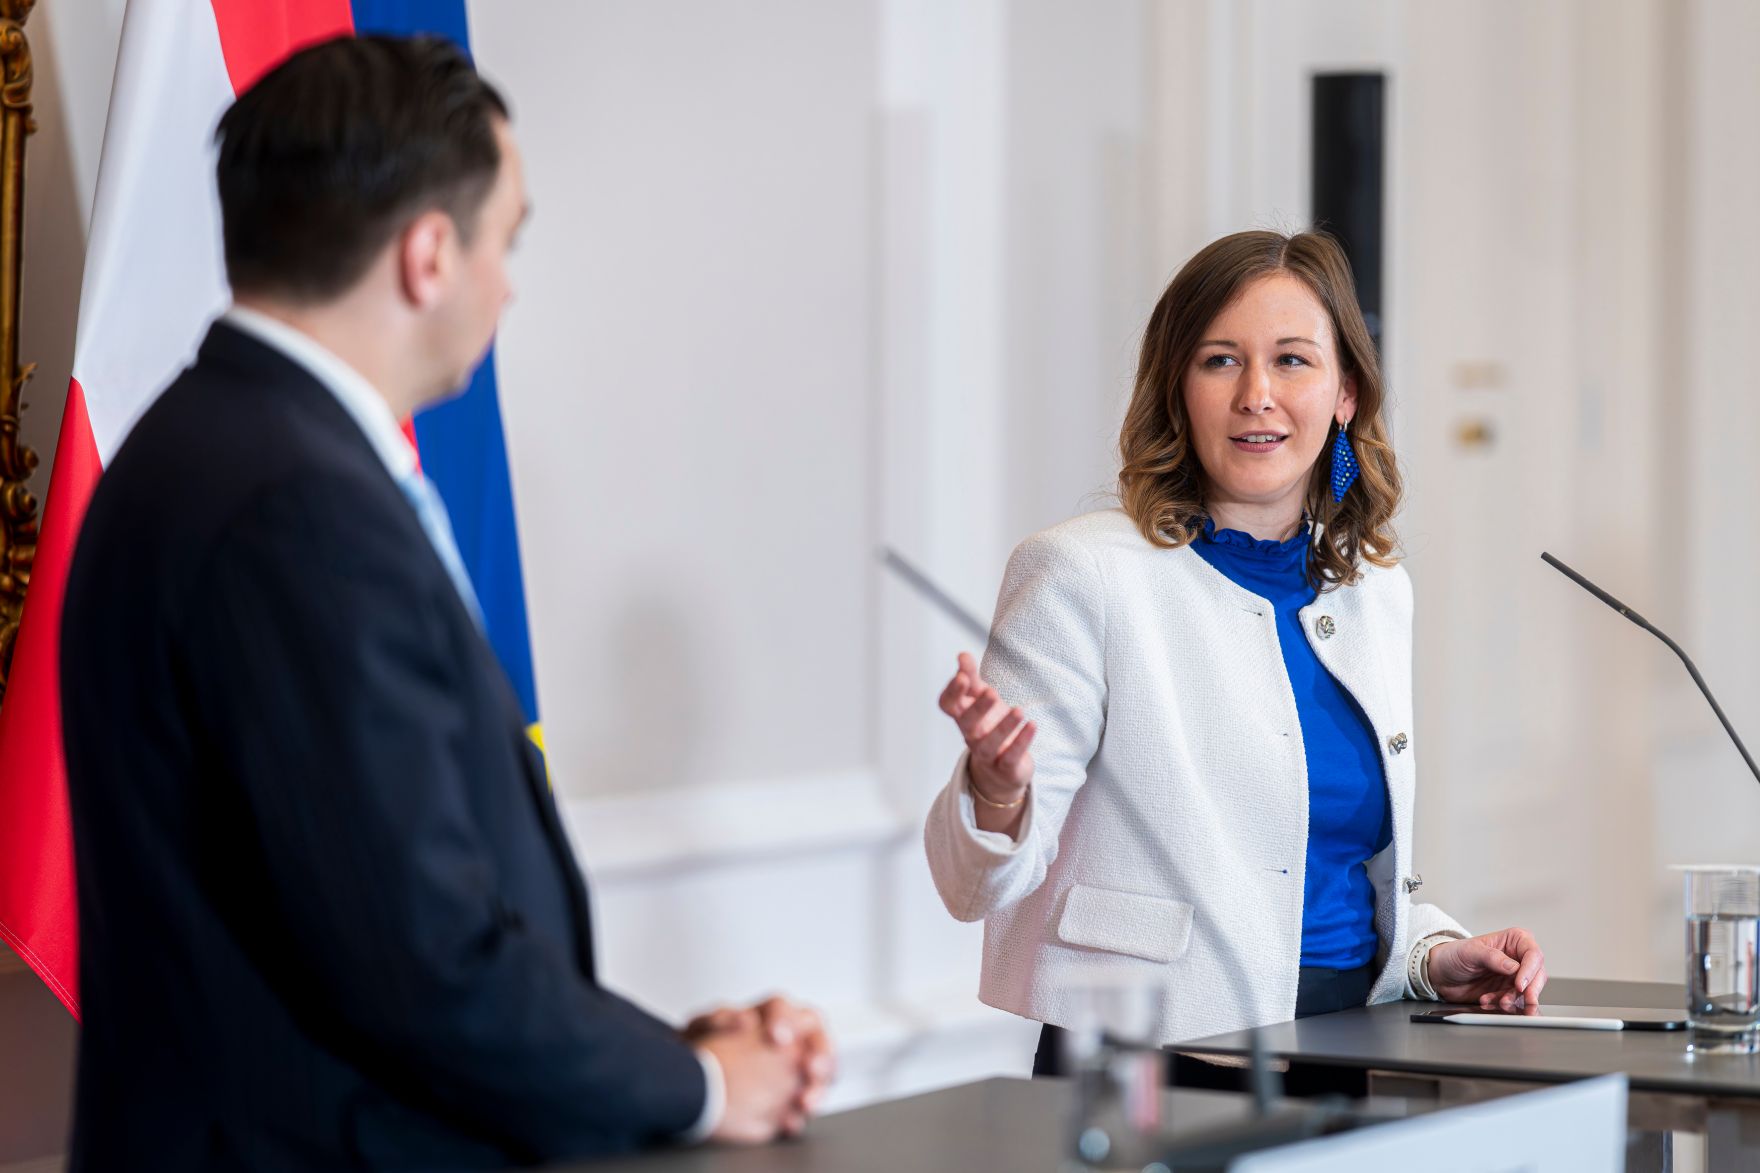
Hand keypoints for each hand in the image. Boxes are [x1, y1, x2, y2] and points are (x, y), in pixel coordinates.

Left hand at [694, 1012, 808, 1143]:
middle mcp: (792, 1037)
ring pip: (821, 1073)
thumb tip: (743, 1020)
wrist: (701, 1082)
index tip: (777, 1037)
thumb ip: (719, 1019)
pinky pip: (806, 1104)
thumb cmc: (706, 1048)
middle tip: (812, 1069)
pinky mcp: (794, 1096)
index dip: (784, 1021)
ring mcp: (797, 1067)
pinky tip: (790, 1123)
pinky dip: (800, 1115)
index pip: (782, 1009)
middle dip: (820, 1054)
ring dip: (818, 1087)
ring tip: (805, 1103)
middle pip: (817, 1038)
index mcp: (768, 1015)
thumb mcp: (703, 1029)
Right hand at [938, 652, 1036, 802]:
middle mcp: (971, 735)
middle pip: (967, 723)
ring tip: (1019, 711)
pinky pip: (1011, 756)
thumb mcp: (982, 698)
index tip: (963, 677)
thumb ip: (972, 677)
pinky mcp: (1006, 767)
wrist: (1003, 768)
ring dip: (1004, 727)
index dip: (952, 692)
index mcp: (962, 716)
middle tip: (992, 693)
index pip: (947, 705)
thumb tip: (962, 655)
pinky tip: (1032, 725)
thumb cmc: (990, 725)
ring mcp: (987, 753)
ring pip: (989, 743)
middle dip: (978, 708)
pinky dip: (1022, 741)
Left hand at [1427, 927, 1546, 1013]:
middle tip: (1523, 999)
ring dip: (1514, 999)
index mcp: (1513, 940)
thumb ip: (1492, 957)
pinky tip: (1488, 1001)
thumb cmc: (1453, 955)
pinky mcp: (1507, 991)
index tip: (1519, 985)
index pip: (1533, 954)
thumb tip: (1513, 967)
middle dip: (1531, 989)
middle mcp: (1518, 958)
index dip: (1530, 970)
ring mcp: (1514, 976)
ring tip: (1498, 1002)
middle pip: (1537, 975)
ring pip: (1528, 991)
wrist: (1439, 974)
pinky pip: (1514, 1001)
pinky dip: (1504, 1003)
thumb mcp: (1470, 952)